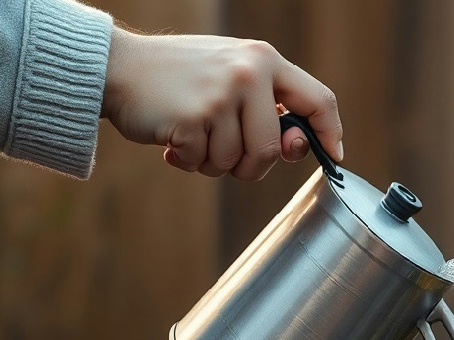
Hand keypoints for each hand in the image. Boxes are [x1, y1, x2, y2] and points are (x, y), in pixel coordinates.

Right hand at [101, 29, 342, 179]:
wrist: (119, 68)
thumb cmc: (183, 78)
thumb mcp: (233, 74)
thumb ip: (269, 106)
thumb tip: (299, 145)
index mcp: (264, 60)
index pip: (319, 99)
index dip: (329, 133)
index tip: (334, 154)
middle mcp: (247, 73)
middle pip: (273, 150)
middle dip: (252, 166)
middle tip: (226, 155)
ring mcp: (220, 95)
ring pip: (238, 162)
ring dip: (214, 163)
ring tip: (194, 137)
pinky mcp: (192, 118)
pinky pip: (205, 163)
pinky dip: (189, 162)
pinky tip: (174, 140)